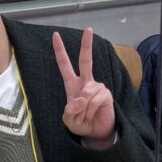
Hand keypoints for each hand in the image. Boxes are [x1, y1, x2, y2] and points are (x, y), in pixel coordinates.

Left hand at [54, 27, 115, 145]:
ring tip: (85, 116)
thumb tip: (79, 99)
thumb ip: (70, 111)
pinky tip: (93, 114)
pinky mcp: (106, 94)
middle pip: (86, 60)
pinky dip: (90, 110)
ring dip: (82, 109)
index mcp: (72, 85)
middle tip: (89, 29)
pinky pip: (94, 100)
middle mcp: (85, 82)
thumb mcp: (69, 120)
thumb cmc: (81, 123)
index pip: (65, 65)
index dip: (60, 51)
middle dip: (87, 44)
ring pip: (85, 94)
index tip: (56, 35)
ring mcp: (97, 87)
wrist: (97, 133)